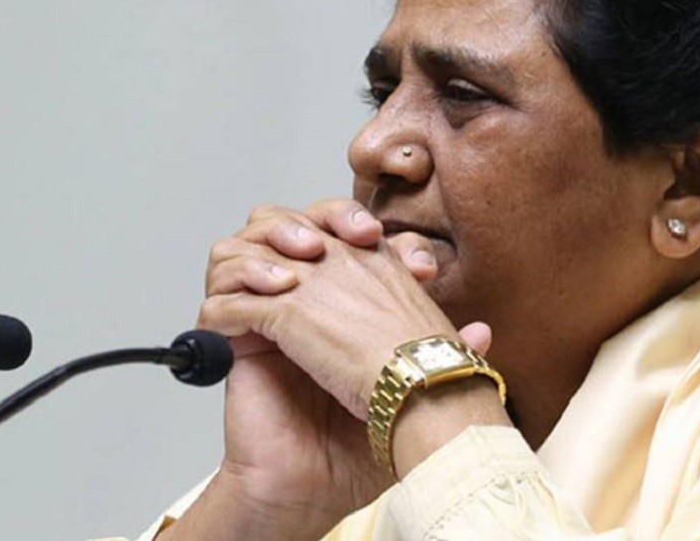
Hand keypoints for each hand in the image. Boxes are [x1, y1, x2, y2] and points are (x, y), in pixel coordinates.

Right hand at [172, 203, 488, 539]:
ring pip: (239, 246)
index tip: (396, 250)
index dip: (356, 220)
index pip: (334, 228)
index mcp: (335, 295)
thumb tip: (483, 330)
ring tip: (299, 265)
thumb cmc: (363, 440)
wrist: (323, 483)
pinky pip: (215, 301)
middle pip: (282, 220)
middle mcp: (294, 298)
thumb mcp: (411, 388)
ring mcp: (261, 317)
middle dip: (310, 217)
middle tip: (342, 239)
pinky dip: (237, 287)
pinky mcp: (233, 346)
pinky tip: (275, 294)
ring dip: (268, 243)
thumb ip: (441, 354)